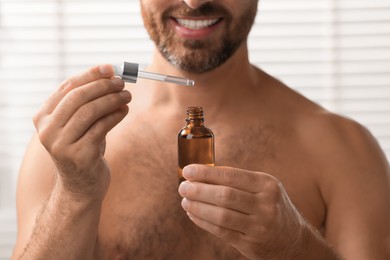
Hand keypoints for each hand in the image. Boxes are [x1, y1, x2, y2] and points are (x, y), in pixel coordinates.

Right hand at [33, 64, 130, 198]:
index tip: (110, 68)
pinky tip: (124, 111)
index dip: (90, 75)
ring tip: (127, 96)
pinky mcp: (79, 155)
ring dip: (112, 100)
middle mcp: (47, 130)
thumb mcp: (80, 124)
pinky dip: (116, 116)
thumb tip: (111, 77)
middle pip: (78, 98)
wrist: (81, 185)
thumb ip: (88, 103)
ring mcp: (61, 144)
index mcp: (43, 117)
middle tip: (122, 83)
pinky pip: (101, 128)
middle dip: (103, 86)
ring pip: (90, 112)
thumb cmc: (83, 148)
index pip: (67, 87)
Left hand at [178, 164, 305, 258]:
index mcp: (267, 185)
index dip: (206, 173)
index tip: (188, 170)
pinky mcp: (251, 244)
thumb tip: (201, 173)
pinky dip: (203, 222)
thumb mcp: (263, 188)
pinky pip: (221, 231)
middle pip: (225, 195)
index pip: (231, 176)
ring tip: (184, 201)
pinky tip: (193, 215)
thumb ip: (238, 181)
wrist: (293, 239)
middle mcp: (265, 205)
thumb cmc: (271, 207)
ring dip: (198, 207)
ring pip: (221, 215)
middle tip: (182, 187)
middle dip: (199, 190)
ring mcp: (259, 226)